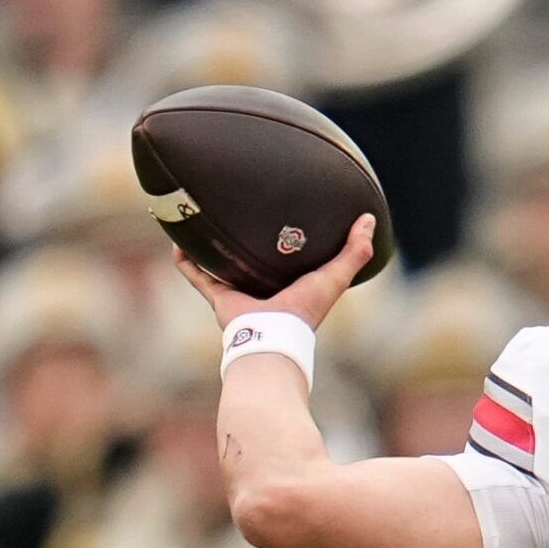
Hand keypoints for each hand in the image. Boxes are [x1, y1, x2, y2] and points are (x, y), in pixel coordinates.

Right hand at [174, 213, 376, 330]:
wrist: (273, 337)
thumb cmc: (305, 310)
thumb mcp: (335, 277)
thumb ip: (355, 252)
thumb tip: (370, 220)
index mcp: (290, 284)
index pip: (290, 258)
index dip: (288, 238)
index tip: (283, 213)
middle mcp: (263, 289)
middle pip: (253, 260)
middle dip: (246, 240)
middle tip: (239, 210)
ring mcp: (239, 294)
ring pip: (221, 265)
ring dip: (211, 247)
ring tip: (202, 220)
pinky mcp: (218, 298)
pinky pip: (196, 275)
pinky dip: (186, 261)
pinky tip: (178, 240)